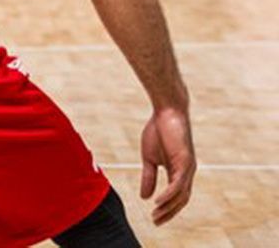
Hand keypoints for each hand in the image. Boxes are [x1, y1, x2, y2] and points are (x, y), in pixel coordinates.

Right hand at [140, 106, 195, 224]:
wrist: (167, 111)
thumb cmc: (159, 130)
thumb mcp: (149, 158)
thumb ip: (149, 177)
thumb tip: (145, 197)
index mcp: (179, 171)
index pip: (176, 196)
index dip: (166, 209)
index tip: (154, 218)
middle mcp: (187, 172)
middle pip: (181, 200)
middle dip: (169, 213)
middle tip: (155, 223)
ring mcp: (188, 167)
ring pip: (181, 194)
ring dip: (169, 207)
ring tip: (156, 216)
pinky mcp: (185, 161)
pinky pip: (178, 183)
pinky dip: (169, 194)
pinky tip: (159, 201)